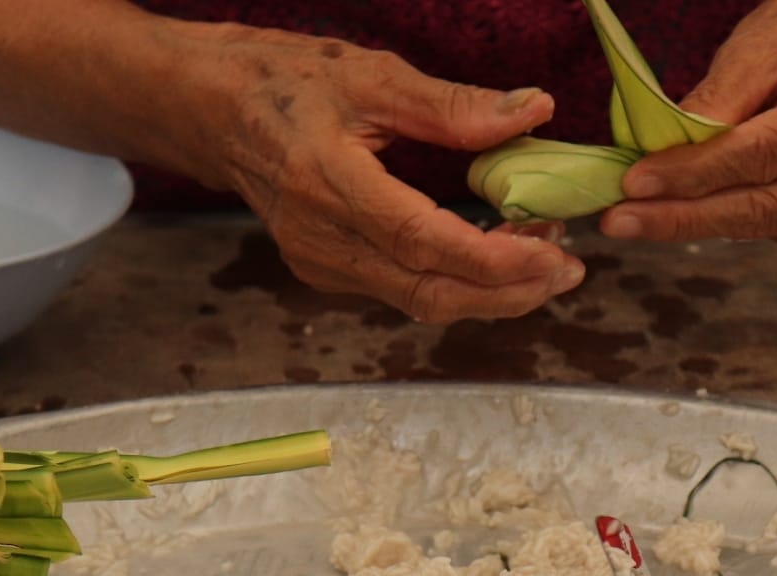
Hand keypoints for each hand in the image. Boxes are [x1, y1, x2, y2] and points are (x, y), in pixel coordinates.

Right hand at [191, 28, 586, 322]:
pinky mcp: (326, 271)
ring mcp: (321, 264)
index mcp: (329, 184)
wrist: (208, 112)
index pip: (424, 243)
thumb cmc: (283, 82)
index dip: (495, 260)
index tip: (553, 254)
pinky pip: (403, 290)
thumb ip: (452, 104)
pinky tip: (495, 254)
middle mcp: (321, 241)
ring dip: (489, 290)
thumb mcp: (369, 74)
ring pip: (421, 300)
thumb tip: (533, 109)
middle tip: (569, 267)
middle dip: (508, 291)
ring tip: (543, 255)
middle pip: (430, 292)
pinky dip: (456, 281)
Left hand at [599, 0, 776, 243]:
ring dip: (692, 223)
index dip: (696, 174)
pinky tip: (683, 208)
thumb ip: (718, 98)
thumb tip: (665, 153)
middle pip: (763, 204)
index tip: (635, 183)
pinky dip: (719, 219)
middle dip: (683, 216)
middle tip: (619, 220)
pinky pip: (767, 227)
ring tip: (634, 217)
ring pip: (761, 224)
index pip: (763, 153)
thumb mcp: (761, 44)